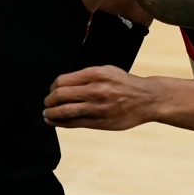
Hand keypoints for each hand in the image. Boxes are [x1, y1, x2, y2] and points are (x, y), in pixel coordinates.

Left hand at [42, 65, 156, 129]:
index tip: (51, 91)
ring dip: (51, 114)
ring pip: (65, 111)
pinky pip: (75, 123)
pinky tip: (56, 122)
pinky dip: (62, 123)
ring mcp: (97, 107)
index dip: (52, 87)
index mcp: (95, 74)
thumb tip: (63, 84)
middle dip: (49, 101)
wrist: (147, 99)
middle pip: (60, 96)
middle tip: (46, 104)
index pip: (63, 81)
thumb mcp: (107, 71)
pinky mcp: (100, 122)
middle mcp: (95, 90)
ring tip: (47, 114)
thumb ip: (86, 77)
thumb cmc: (125, 84)